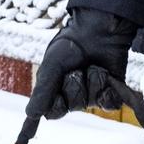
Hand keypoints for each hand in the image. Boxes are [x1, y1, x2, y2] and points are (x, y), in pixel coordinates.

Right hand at [24, 5, 136, 127]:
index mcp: (55, 93)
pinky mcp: (112, 91)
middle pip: (74, 106)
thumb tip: (31, 114)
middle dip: (75, 84)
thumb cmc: (69, 46)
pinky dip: (110, 93)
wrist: (97, 29)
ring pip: (92, 102)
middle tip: (76, 68)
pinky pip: (111, 104)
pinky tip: (109, 80)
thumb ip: (42, 91)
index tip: (59, 83)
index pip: (53, 113)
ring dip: (93, 80)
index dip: (57, 102)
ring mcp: (93, 95)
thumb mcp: (52, 66)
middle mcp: (74, 97)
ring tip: (93, 65)